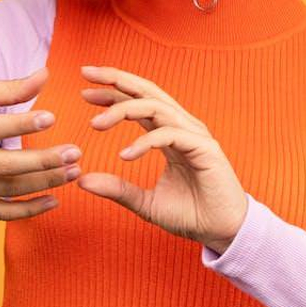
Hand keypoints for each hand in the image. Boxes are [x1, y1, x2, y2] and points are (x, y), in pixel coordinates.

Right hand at [0, 66, 83, 219]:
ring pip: (5, 189)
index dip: (22, 124)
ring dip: (43, 183)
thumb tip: (45, 75)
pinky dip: (28, 210)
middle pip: (2, 165)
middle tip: (75, 153)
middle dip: (42, 161)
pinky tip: (54, 200)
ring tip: (73, 171)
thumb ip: (8, 88)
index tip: (53, 117)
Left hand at [74, 65, 247, 253]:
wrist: (223, 233)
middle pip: (147, 91)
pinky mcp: (204, 148)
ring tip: (95, 124)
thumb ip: (117, 189)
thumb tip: (82, 180)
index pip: (139, 101)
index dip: (113, 92)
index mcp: (168, 133)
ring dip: (123, 110)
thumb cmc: (191, 214)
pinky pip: (169, 134)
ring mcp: (194, 135)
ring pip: (156, 107)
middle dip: (117, 79)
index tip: (84, 91)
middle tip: (87, 73)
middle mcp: (181, 127)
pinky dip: (145, 141)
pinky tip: (125, 155)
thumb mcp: (145, 202)